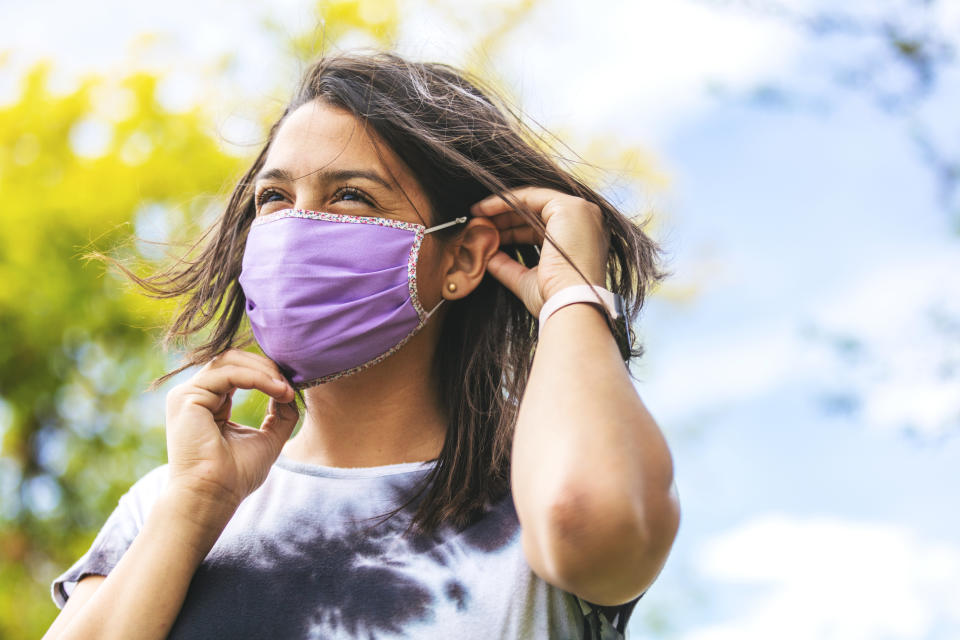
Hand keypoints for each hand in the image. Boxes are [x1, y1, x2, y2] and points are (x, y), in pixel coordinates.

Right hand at [164, 349, 298, 506]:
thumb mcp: (268, 439)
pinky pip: (228, 374)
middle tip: (291, 383)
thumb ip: (280, 415)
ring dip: (265, 371)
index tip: (292, 388)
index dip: (267, 373)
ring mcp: (188, 395)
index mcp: (211, 403)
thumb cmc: (236, 476)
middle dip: (267, 367)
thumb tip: (290, 392)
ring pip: (231, 361)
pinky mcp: (187, 398)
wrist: (213, 496)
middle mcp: (196, 395)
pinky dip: (257, 378)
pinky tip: (277, 390)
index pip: (238, 371)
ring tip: (286, 389)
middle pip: (233, 359)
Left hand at [470, 186, 609, 314]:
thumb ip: (507, 267)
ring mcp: (580, 212)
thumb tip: (487, 256)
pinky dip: (505, 201)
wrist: (569, 304)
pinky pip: (530, 197)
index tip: (488, 234)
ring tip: (477, 216)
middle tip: (479, 222)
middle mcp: (585, 222)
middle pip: (536, 213)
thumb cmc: (553, 299)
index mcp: (580, 240)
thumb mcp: (526, 279)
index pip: (541, 228)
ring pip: (532, 202)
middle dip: (505, 217)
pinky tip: (484, 210)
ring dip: (502, 207)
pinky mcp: (569, 207)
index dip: (513, 229)